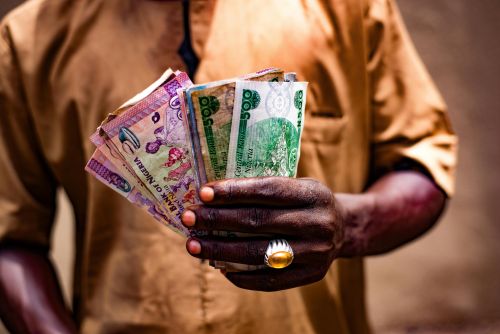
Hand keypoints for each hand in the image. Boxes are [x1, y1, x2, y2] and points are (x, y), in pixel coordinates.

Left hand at [181, 177, 344, 290]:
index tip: (203, 193)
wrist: (343, 228)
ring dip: (221, 249)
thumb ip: (265, 189)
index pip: (268, 190)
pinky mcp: (311, 275)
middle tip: (189, 218)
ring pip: (259, 253)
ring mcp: (315, 252)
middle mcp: (317, 223)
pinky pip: (269, 280)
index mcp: (313, 194)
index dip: (234, 192)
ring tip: (194, 245)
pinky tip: (218, 266)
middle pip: (259, 222)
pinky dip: (240, 275)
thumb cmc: (306, 202)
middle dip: (218, 220)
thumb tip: (212, 197)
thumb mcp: (297, 185)